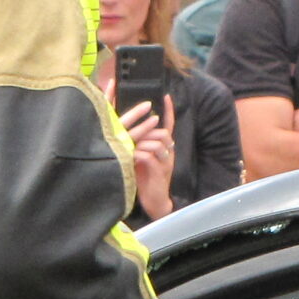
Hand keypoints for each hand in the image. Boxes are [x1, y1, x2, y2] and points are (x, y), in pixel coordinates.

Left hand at [119, 97, 174, 219]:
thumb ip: (139, 144)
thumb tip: (129, 129)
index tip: (166, 95)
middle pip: (163, 132)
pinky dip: (139, 154)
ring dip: (142, 142)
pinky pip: (149, 156)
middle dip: (148, 129)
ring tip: (131, 147)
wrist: (154, 203)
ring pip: (157, 142)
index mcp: (165, 148)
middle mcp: (168, 153)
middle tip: (134, 131)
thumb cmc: (145, 178)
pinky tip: (130, 157)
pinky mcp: (159, 172)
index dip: (169, 111)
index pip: (169, 125)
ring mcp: (165, 163)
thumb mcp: (142, 158)